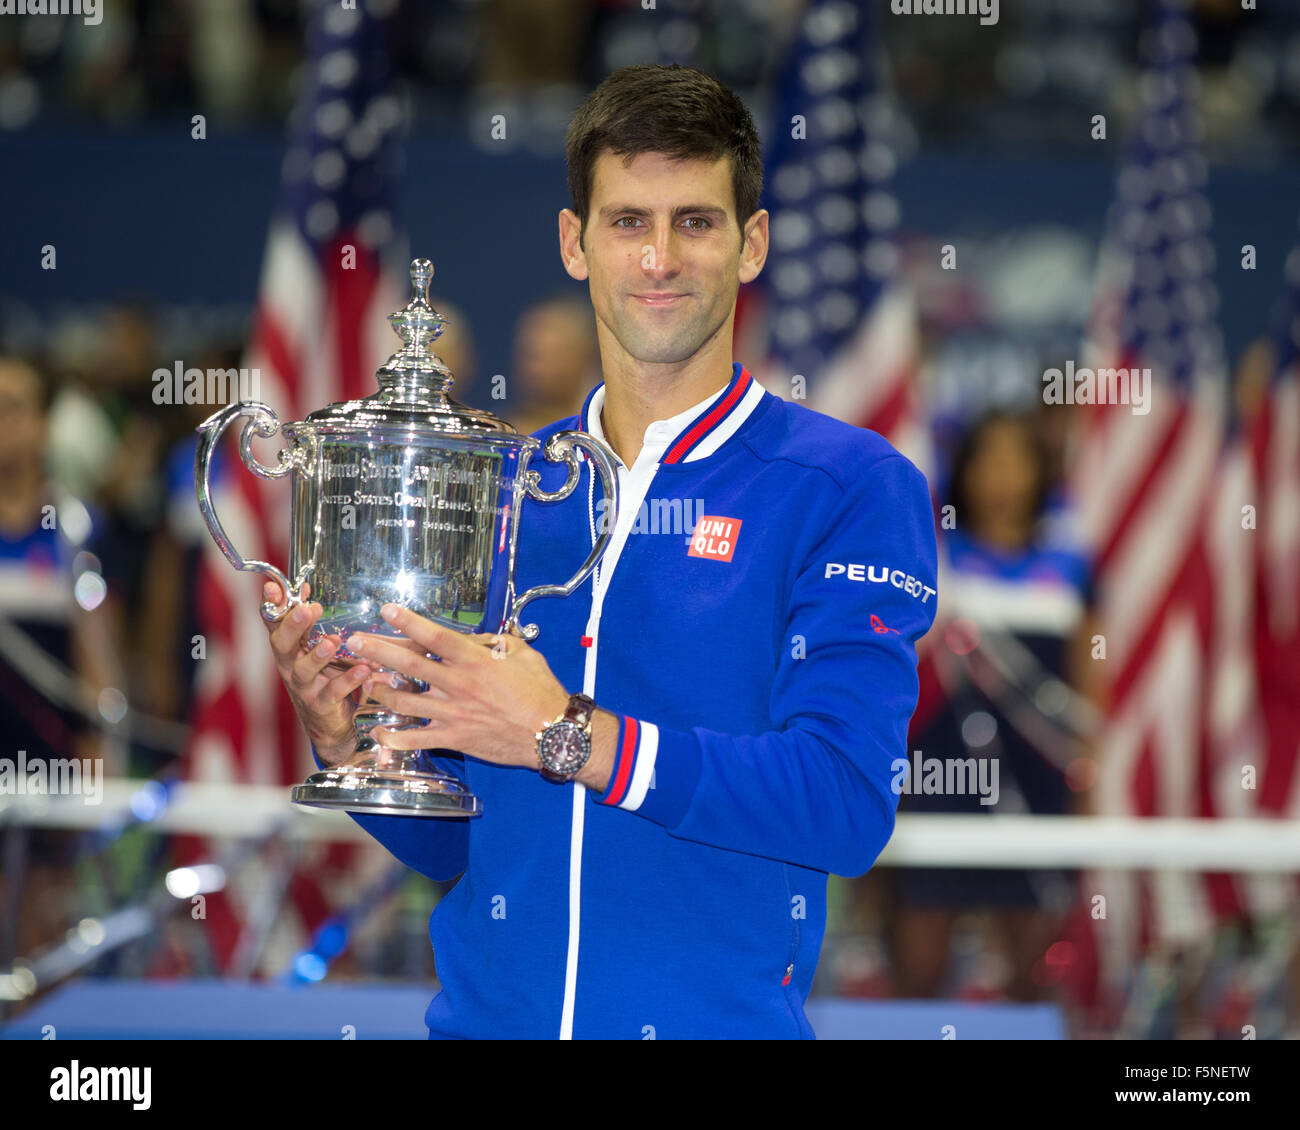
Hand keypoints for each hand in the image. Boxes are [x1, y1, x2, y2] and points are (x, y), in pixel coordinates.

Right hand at [261, 579, 371, 765]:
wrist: (329, 722)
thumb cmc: (321, 676)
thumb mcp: (310, 645)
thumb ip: (306, 620)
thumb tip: (303, 586)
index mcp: (288, 648)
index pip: (274, 623)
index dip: (272, 606)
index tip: (273, 588)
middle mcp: (290, 666)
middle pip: (283, 645)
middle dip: (293, 626)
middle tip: (306, 611)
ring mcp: (305, 687)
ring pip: (304, 671)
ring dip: (317, 656)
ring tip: (332, 643)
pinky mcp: (322, 704)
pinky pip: (334, 692)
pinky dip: (348, 681)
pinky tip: (363, 670)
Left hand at [348, 604, 570, 770]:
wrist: (552, 734)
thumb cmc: (541, 693)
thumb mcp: (524, 654)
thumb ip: (497, 643)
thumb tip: (479, 638)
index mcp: (476, 661)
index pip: (436, 636)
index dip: (409, 622)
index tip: (387, 610)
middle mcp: (460, 685)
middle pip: (410, 665)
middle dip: (378, 651)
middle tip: (355, 642)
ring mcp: (454, 713)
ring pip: (405, 701)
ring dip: (381, 691)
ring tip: (366, 681)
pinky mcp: (455, 738)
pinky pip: (417, 738)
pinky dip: (394, 737)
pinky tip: (378, 732)